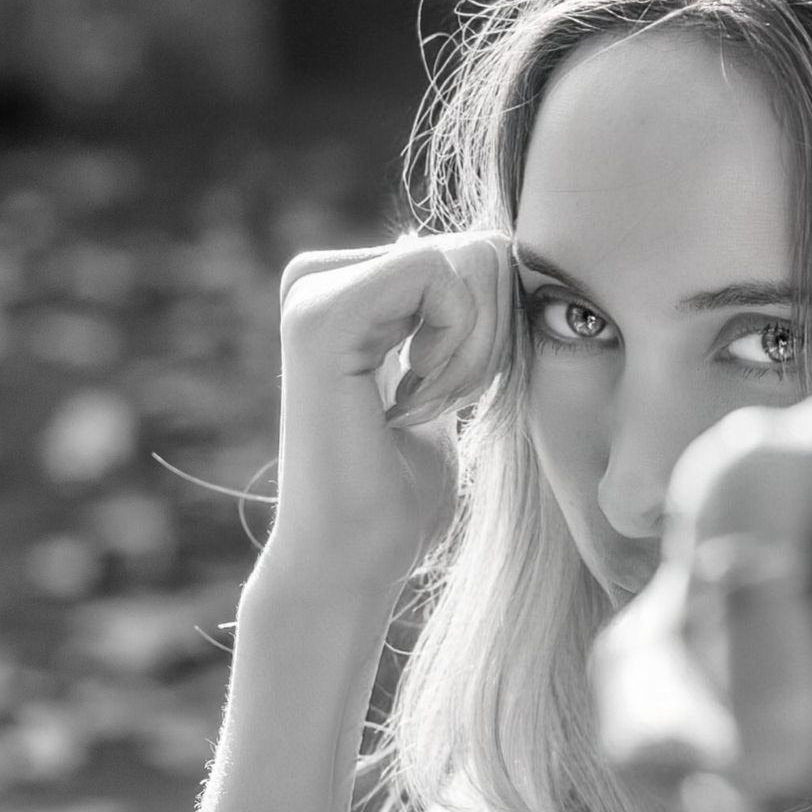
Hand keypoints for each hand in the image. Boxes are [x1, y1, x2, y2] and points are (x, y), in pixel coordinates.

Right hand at [259, 233, 513, 604]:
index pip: (472, 254)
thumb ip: (458, 325)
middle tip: (446, 405)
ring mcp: (312, 292)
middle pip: (474, 248)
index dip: (498, 327)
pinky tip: (417, 399)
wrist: (350, 563)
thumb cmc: (400, 497)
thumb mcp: (446, 387)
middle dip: (493, 334)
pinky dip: (459, 343)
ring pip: (463, 259)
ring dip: (477, 348)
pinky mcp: (321, 315)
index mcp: (344, 289)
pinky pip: (436, 275)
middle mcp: (318, 279)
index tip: (454, 395)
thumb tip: (484, 254)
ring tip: (425, 409)